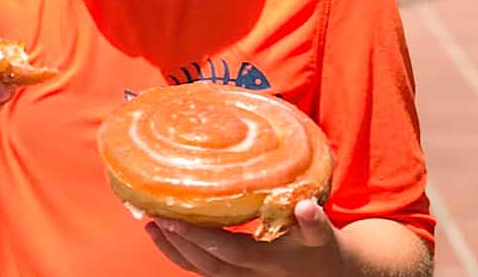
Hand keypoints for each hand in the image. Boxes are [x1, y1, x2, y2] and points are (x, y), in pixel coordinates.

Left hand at [145, 200, 344, 276]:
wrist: (327, 273)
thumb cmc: (321, 248)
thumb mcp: (322, 235)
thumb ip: (313, 222)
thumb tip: (305, 207)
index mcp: (265, 261)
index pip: (225, 251)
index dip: (198, 237)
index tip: (173, 218)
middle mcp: (248, 274)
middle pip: (206, 264)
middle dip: (178, 242)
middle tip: (154, 217)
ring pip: (200, 270)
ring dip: (173, 250)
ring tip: (149, 225)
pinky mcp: (235, 274)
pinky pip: (202, 270)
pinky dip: (180, 256)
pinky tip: (163, 236)